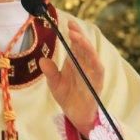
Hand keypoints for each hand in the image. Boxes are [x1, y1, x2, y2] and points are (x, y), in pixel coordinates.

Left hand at [39, 19, 103, 136]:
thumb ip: (50, 72)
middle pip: (84, 46)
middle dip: (79, 35)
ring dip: (85, 44)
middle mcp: (85, 64)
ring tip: (76, 36)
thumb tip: (41, 60)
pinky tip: (88, 53)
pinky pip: (98, 69)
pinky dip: (94, 60)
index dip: (73, 33)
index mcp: (76, 61)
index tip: (67, 23)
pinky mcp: (97, 82)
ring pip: (91, 54)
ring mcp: (92, 72)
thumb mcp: (54, 84)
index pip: (76, 44)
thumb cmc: (67, 97)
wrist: (76, 116)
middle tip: (71, 25)